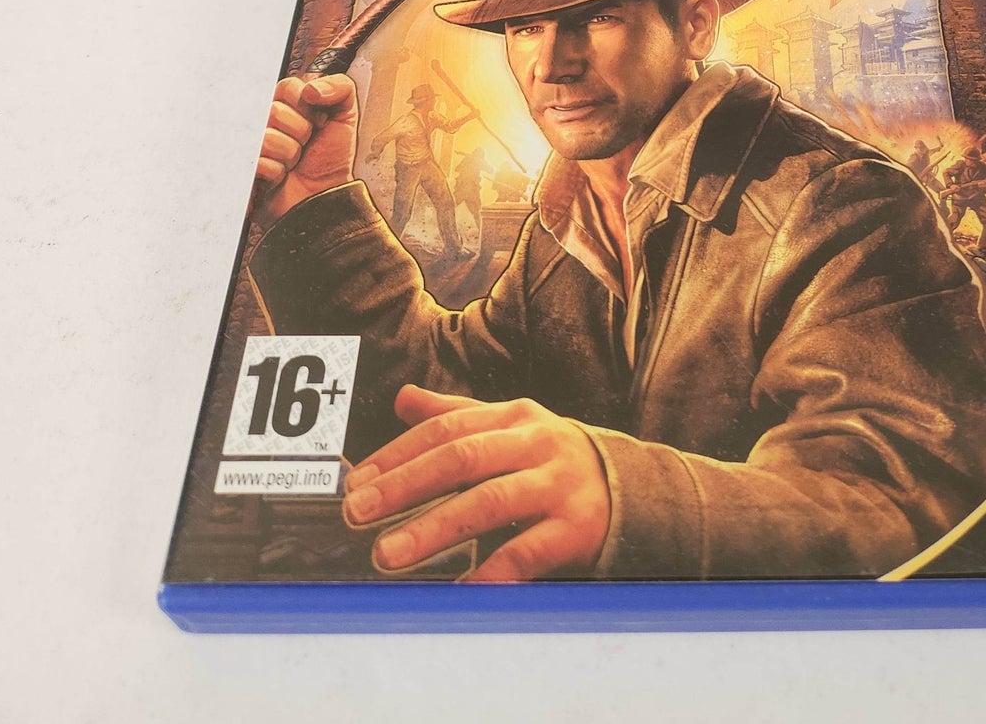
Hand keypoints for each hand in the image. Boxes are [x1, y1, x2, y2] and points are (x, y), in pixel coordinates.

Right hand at [253, 74, 358, 225]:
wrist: (325, 196)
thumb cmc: (331, 159)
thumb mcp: (346, 116)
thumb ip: (340, 87)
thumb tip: (311, 88)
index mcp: (287, 104)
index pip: (287, 86)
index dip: (307, 106)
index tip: (319, 121)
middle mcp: (266, 121)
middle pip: (275, 111)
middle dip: (300, 132)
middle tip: (306, 145)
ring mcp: (253, 144)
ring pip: (267, 137)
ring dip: (289, 154)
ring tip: (293, 162)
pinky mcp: (245, 168)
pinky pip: (258, 162)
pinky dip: (276, 172)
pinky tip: (280, 176)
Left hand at [343, 385, 610, 581]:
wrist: (630, 487)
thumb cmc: (549, 459)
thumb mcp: (509, 427)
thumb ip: (456, 415)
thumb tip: (402, 399)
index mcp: (514, 416)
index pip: (447, 429)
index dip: (398, 454)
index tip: (355, 485)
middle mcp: (536, 443)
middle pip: (463, 458)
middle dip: (405, 486)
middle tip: (357, 515)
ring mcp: (558, 484)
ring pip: (491, 501)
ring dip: (434, 528)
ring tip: (389, 554)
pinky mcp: (577, 527)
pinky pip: (529, 549)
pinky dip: (492, 569)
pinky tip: (458, 586)